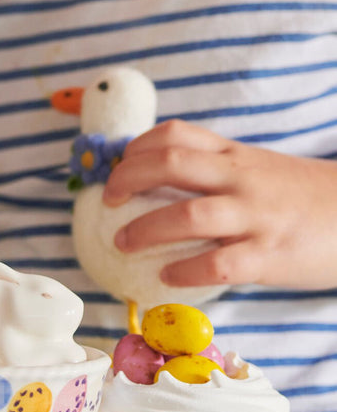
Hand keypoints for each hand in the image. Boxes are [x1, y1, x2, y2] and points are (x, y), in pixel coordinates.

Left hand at [103, 119, 336, 289]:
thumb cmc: (303, 197)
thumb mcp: (260, 170)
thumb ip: (217, 172)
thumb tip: (164, 187)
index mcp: (236, 156)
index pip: (176, 135)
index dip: (136, 148)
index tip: (118, 165)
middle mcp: (241, 179)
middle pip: (171, 164)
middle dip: (128, 179)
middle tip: (109, 201)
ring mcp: (255, 216)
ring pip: (189, 215)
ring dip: (145, 228)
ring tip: (123, 243)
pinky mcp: (268, 255)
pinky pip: (217, 263)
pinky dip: (185, 270)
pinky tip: (166, 276)